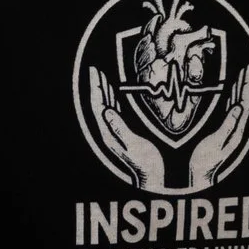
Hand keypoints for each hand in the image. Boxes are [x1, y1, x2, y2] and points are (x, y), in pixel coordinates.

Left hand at [87, 64, 165, 189]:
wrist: (154, 178)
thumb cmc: (146, 162)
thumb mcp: (133, 144)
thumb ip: (119, 128)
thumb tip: (106, 111)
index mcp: (109, 134)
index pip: (99, 106)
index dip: (96, 88)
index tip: (95, 72)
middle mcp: (110, 133)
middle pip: (100, 106)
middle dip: (98, 88)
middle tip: (96, 71)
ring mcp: (116, 134)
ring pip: (107, 109)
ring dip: (104, 93)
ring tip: (103, 80)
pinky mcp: (124, 135)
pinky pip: (115, 114)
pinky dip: (113, 102)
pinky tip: (115, 98)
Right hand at [184, 62, 248, 192]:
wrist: (196, 176)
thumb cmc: (203, 161)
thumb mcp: (216, 144)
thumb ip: (228, 126)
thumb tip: (239, 107)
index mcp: (236, 131)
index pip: (245, 103)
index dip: (246, 86)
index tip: (247, 69)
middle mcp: (235, 129)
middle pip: (244, 102)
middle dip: (246, 84)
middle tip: (247, 66)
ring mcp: (229, 130)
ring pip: (237, 105)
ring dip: (239, 89)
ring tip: (241, 75)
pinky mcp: (221, 131)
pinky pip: (230, 110)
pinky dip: (232, 98)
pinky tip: (231, 93)